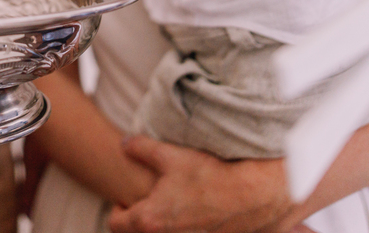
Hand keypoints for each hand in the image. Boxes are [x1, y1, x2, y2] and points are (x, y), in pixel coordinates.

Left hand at [107, 137, 294, 232]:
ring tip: (173, 202)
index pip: (115, 224)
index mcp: (150, 219)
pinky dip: (185, 226)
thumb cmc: (210, 175)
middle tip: (147, 200)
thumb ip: (140, 148)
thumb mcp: (170, 155)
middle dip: (139, 219)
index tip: (125, 199)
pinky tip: (195, 208)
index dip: (117, 210)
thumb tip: (124, 144)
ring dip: (164, 223)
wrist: (254, 195)